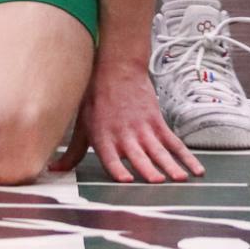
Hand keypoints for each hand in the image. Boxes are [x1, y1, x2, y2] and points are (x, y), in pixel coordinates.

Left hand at [53, 58, 203, 183]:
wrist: (117, 67)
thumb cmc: (95, 98)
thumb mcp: (81, 123)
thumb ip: (73, 152)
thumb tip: (53, 170)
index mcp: (104, 136)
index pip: (110, 156)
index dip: (118, 167)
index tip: (126, 179)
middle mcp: (124, 134)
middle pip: (138, 154)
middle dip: (148, 168)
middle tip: (158, 181)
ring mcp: (144, 128)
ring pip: (159, 150)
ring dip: (170, 165)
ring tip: (180, 178)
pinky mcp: (157, 122)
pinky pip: (174, 143)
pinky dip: (186, 157)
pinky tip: (196, 170)